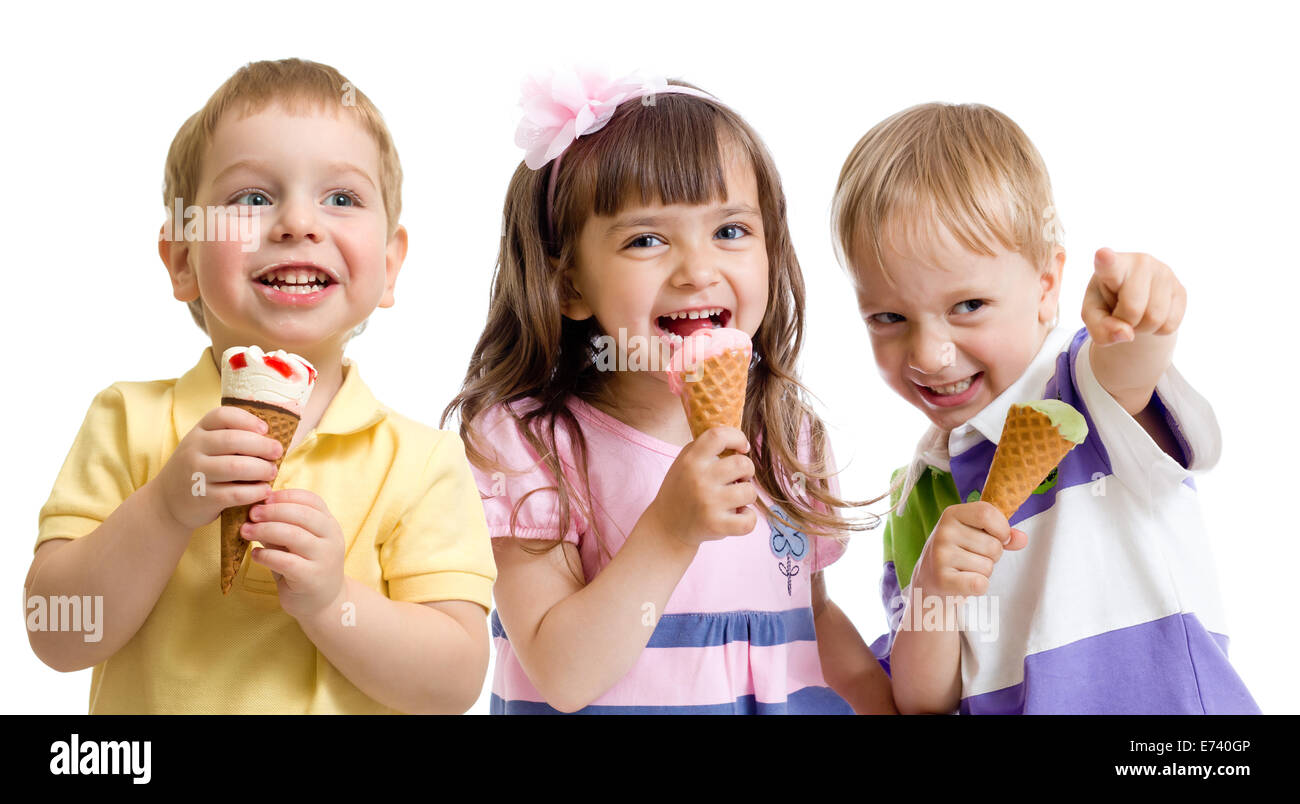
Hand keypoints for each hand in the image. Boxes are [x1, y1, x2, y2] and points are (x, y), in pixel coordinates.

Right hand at [154, 405, 282, 530]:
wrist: (167, 502)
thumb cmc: (198, 469)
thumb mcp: (204, 446)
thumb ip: (228, 436)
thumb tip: (271, 435)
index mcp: (198, 432)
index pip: (222, 415)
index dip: (248, 420)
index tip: (265, 429)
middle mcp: (194, 450)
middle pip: (233, 440)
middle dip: (263, 445)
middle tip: (277, 452)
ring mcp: (196, 474)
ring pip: (236, 467)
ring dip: (261, 469)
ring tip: (271, 472)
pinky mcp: (203, 498)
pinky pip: (235, 493)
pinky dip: (255, 491)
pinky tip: (264, 490)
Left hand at [242, 489, 345, 619]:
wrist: (323, 603)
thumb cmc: (305, 567)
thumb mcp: (297, 543)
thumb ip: (282, 526)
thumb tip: (255, 509)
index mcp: (329, 524)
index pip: (311, 500)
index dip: (286, 496)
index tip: (264, 498)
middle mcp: (331, 538)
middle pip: (303, 515)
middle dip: (273, 511)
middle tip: (251, 513)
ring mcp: (324, 558)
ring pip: (294, 535)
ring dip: (265, 530)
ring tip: (246, 531)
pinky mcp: (312, 578)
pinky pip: (286, 561)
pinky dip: (266, 555)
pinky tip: (255, 554)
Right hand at [643, 426, 757, 548]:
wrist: (666, 526)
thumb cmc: (682, 490)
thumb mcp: (685, 462)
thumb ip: (707, 447)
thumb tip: (739, 440)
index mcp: (691, 460)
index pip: (719, 435)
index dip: (737, 437)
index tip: (742, 447)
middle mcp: (699, 479)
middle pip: (743, 464)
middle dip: (747, 471)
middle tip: (738, 479)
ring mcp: (708, 503)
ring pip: (750, 491)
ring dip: (747, 495)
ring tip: (735, 499)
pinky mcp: (716, 525)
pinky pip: (749, 520)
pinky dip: (748, 518)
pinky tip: (737, 516)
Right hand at [911, 502, 1026, 600]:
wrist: (928, 581)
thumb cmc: (958, 554)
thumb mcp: (976, 535)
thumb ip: (1002, 533)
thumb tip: (1022, 539)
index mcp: (951, 514)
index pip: (987, 513)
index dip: (1002, 529)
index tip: (998, 538)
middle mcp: (943, 532)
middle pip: (993, 545)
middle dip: (993, 557)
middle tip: (973, 558)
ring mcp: (940, 555)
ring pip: (988, 567)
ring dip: (984, 573)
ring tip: (965, 570)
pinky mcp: (941, 579)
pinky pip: (980, 584)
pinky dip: (979, 587)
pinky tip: (964, 582)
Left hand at [1082, 248, 1185, 346]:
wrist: (1132, 302)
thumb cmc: (1106, 304)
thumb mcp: (1093, 316)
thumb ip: (1100, 328)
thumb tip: (1127, 334)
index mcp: (1111, 266)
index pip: (1109, 264)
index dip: (1107, 260)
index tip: (1102, 254)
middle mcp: (1140, 263)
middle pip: (1133, 309)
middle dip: (1125, 323)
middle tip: (1121, 315)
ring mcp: (1164, 273)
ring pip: (1155, 319)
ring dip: (1142, 328)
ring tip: (1136, 316)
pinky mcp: (1180, 289)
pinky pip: (1170, 325)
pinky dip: (1158, 330)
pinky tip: (1151, 315)